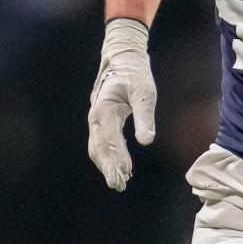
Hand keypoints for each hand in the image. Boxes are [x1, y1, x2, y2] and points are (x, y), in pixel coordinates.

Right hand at [87, 18, 155, 191]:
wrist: (123, 58)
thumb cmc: (135, 73)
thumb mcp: (144, 92)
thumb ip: (144, 117)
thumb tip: (146, 141)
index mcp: (104, 109)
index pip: (110, 139)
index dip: (117, 157)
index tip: (126, 172)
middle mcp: (96, 116)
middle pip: (98, 147)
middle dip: (108, 168)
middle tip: (119, 185)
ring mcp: (96, 119)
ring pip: (97, 147)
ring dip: (107, 165)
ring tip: (120, 181)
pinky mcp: (102, 120)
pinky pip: (102, 142)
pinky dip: (109, 156)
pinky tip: (121, 166)